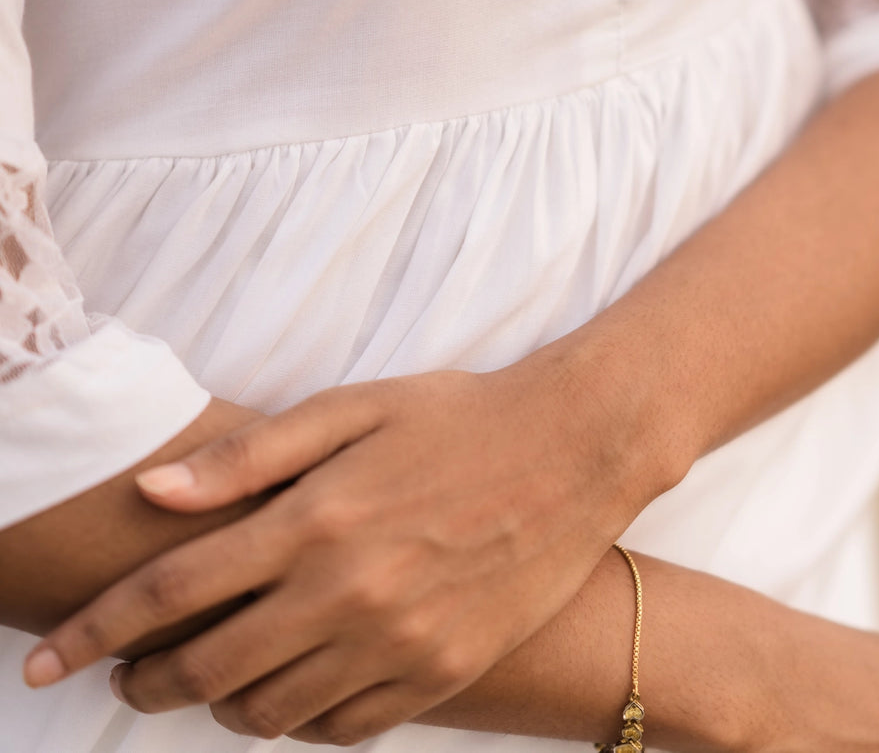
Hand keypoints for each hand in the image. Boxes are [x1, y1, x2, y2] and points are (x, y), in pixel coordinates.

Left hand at [26, 359, 652, 742]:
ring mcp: (397, 644)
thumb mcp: (351, 409)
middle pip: (207, 666)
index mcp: (315, 519)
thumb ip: (249, 457)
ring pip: (268, 712)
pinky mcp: (439, 675)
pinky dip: (296, 721)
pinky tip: (288, 687)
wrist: (575, 450)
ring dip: (216, 703)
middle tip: (121, 676)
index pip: (173, 589)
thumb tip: (152, 494)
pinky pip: (340, 731)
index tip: (52, 654)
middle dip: (142, 680)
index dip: (97, 628)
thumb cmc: (456, 415)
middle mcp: (348, 593)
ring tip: (207, 676)